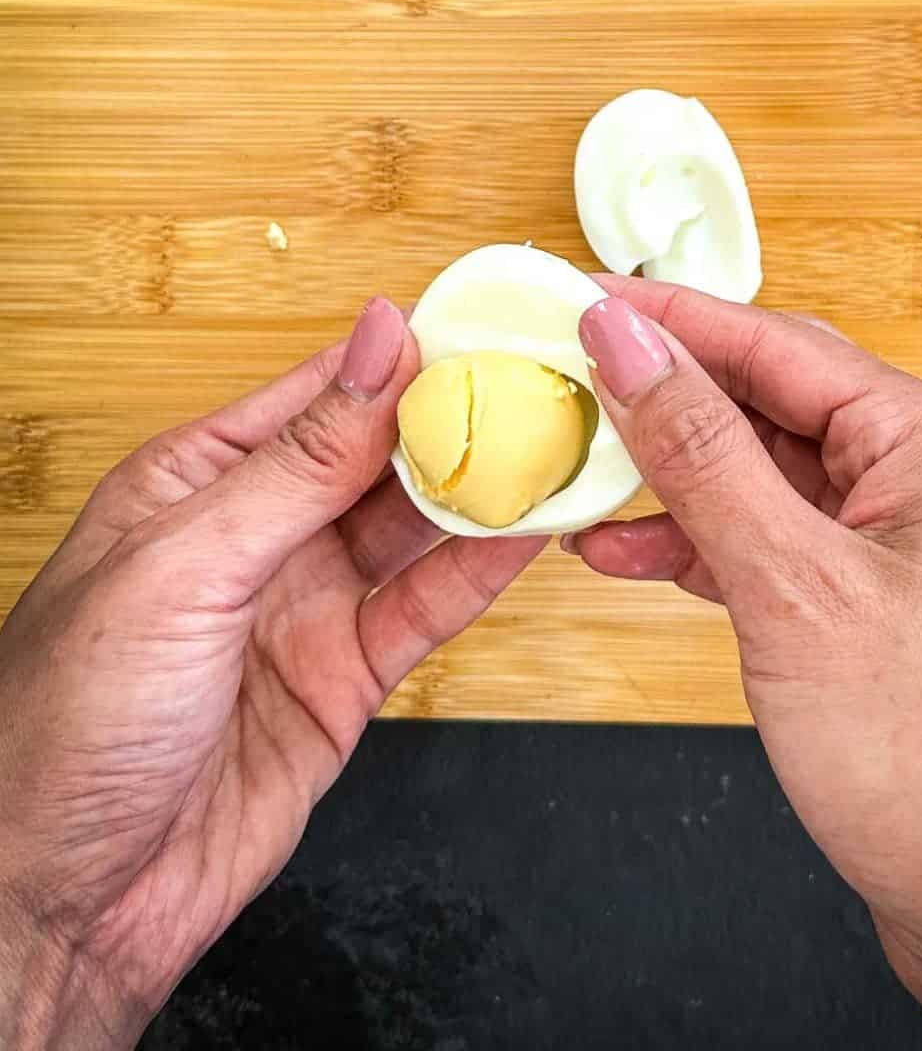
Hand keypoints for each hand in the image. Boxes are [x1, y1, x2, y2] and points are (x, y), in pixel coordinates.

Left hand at [0, 298, 543, 1050]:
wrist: (65, 900)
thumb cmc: (66, 722)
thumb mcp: (187, 564)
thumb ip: (301, 460)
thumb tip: (376, 344)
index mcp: (197, 481)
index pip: (320, 393)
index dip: (400, 356)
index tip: (481, 323)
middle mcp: (257, 534)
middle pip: (379, 456)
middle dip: (456, 417)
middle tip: (540, 381)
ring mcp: (305, 606)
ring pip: (414, 529)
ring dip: (482, 489)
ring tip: (554, 444)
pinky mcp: (345, 678)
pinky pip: (427, 609)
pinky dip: (481, 572)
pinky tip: (529, 533)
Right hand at [572, 279, 921, 1049]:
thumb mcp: (795, 588)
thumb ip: (701, 455)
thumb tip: (631, 345)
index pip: (776, 341)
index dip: (668, 320)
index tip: (582, 302)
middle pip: (770, 402)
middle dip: (664, 398)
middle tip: (565, 380)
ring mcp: (904, 545)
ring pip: (766, 476)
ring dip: (673, 479)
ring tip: (577, 473)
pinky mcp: (877, 607)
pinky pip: (777, 543)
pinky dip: (704, 546)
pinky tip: (632, 553)